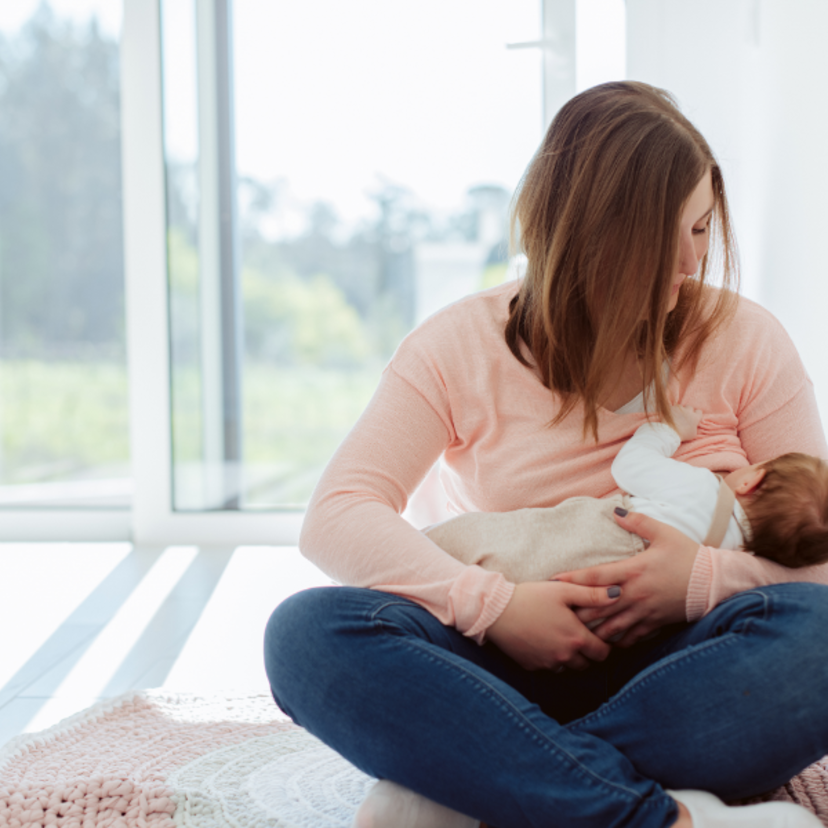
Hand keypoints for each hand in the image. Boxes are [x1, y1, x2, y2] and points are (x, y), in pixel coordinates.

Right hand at [486, 580, 621, 671]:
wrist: (496, 611)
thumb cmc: (531, 597)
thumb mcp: (563, 590)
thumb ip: (593, 594)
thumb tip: (618, 594)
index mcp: (576, 638)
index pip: (602, 653)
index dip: (604, 645)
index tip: (598, 634)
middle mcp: (564, 656)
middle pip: (587, 664)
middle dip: (588, 653)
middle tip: (580, 635)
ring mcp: (547, 664)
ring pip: (569, 668)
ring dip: (570, 657)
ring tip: (561, 638)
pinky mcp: (532, 666)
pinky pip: (549, 668)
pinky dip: (551, 659)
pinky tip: (544, 641)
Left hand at [555, 511, 698, 646]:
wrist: (715, 582)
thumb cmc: (688, 555)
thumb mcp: (664, 533)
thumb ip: (638, 522)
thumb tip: (616, 510)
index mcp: (634, 570)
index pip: (596, 576)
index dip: (573, 579)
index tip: (553, 581)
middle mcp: (635, 594)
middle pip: (597, 606)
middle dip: (576, 610)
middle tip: (557, 611)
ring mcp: (644, 612)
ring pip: (611, 626)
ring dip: (592, 629)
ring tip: (575, 630)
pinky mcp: (655, 624)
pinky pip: (630, 637)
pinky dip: (616, 641)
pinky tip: (605, 642)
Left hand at [669, 405, 702, 440]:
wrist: (670, 433)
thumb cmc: (683, 435)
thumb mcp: (693, 434)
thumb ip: (695, 428)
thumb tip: (694, 425)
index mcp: (695, 417)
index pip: (699, 412)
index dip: (696, 415)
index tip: (693, 418)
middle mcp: (688, 411)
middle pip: (689, 407)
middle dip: (687, 411)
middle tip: (684, 417)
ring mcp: (679, 408)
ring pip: (680, 407)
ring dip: (679, 410)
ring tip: (675, 416)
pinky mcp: (671, 408)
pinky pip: (672, 407)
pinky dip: (671, 411)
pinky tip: (669, 415)